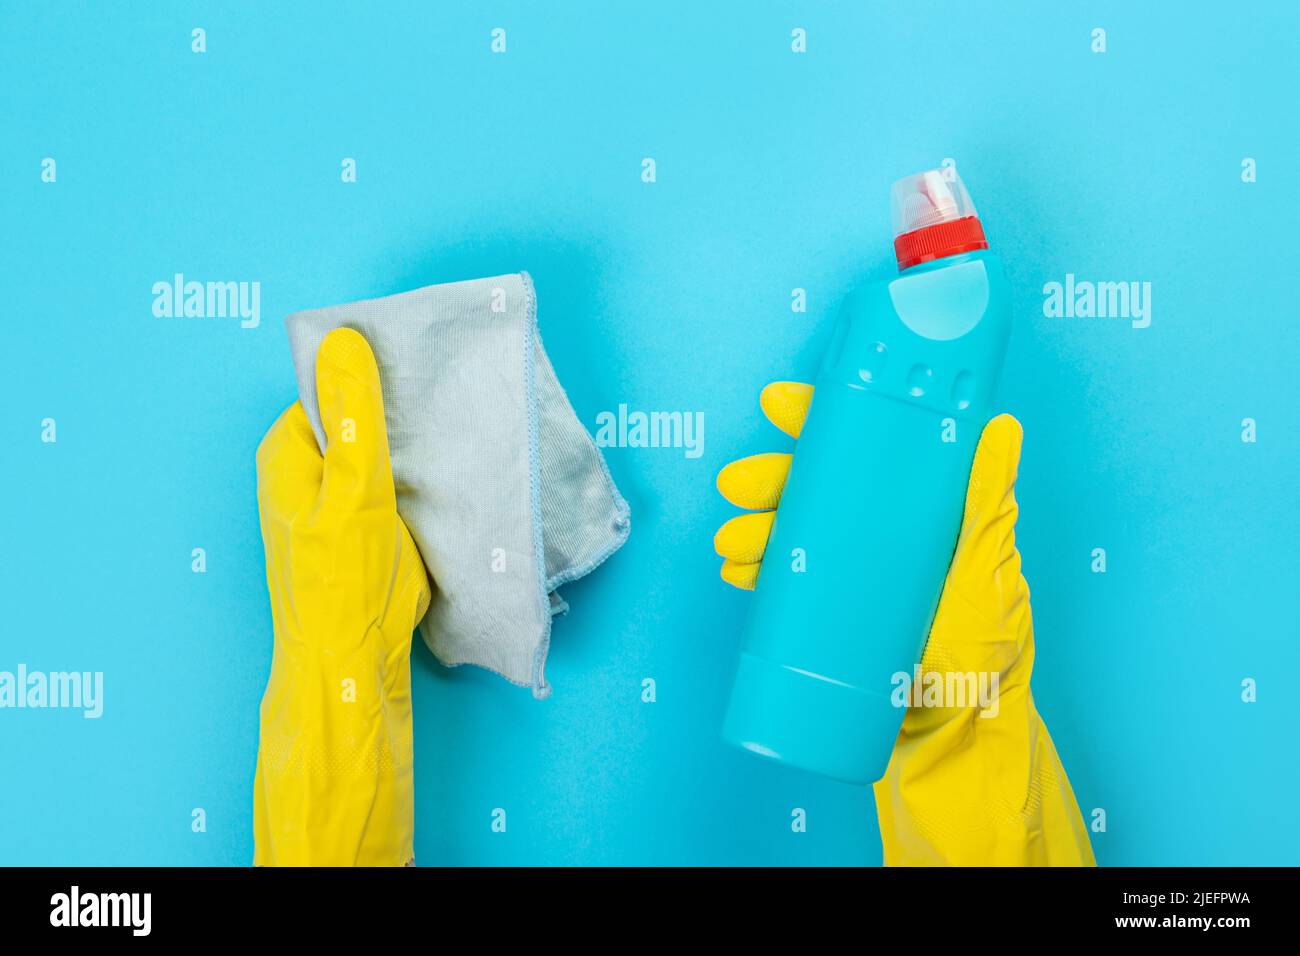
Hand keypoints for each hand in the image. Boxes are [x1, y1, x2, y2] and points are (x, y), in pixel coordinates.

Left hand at [253, 328, 429, 865]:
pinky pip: (392, 487)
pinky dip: (417, 481)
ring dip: (412, 449)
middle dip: (397, 414)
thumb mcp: (354, 490)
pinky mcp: (362, 531)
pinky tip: (447, 477)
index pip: (331, 390)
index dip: (373, 378)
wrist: (355, 665)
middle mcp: (303, 475)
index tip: (420, 372)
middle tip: (444, 404)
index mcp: (287, 455)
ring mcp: (333, 505)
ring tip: (453, 434)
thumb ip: (353, 418)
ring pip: (379, 455)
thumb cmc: (346, 582)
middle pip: (356, 421)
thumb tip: (342, 340)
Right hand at [715, 381, 1094, 865]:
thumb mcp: (987, 577)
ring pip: (795, 533)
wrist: (953, 744)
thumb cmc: (982, 661)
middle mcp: (885, 536)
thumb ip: (987, 508)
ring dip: (754, 529)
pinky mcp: (832, 614)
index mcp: (924, 513)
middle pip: (819, 488)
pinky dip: (757, 572)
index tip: (780, 405)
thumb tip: (999, 428)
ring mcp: (855, 575)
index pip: (872, 448)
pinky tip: (739, 573)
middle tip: (737, 487)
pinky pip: (786, 582)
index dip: (824, 420)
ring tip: (731, 544)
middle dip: (771, 481)